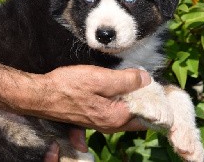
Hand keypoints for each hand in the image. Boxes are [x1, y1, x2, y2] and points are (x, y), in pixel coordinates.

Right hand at [17, 65, 150, 131]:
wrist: (42, 96)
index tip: (161, 87)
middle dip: (148, 102)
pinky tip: (123, 89)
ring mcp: (102, 123)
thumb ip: (126, 80)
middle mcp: (111, 125)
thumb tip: (147, 79)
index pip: (147, 115)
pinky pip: (117, 112)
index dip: (157, 102)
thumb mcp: (100, 78)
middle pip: (139, 117)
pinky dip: (124, 102)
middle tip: (153, 84)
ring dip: (136, 102)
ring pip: (128, 115)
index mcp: (116, 116)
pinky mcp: (94, 118)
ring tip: (140, 84)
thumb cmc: (68, 86)